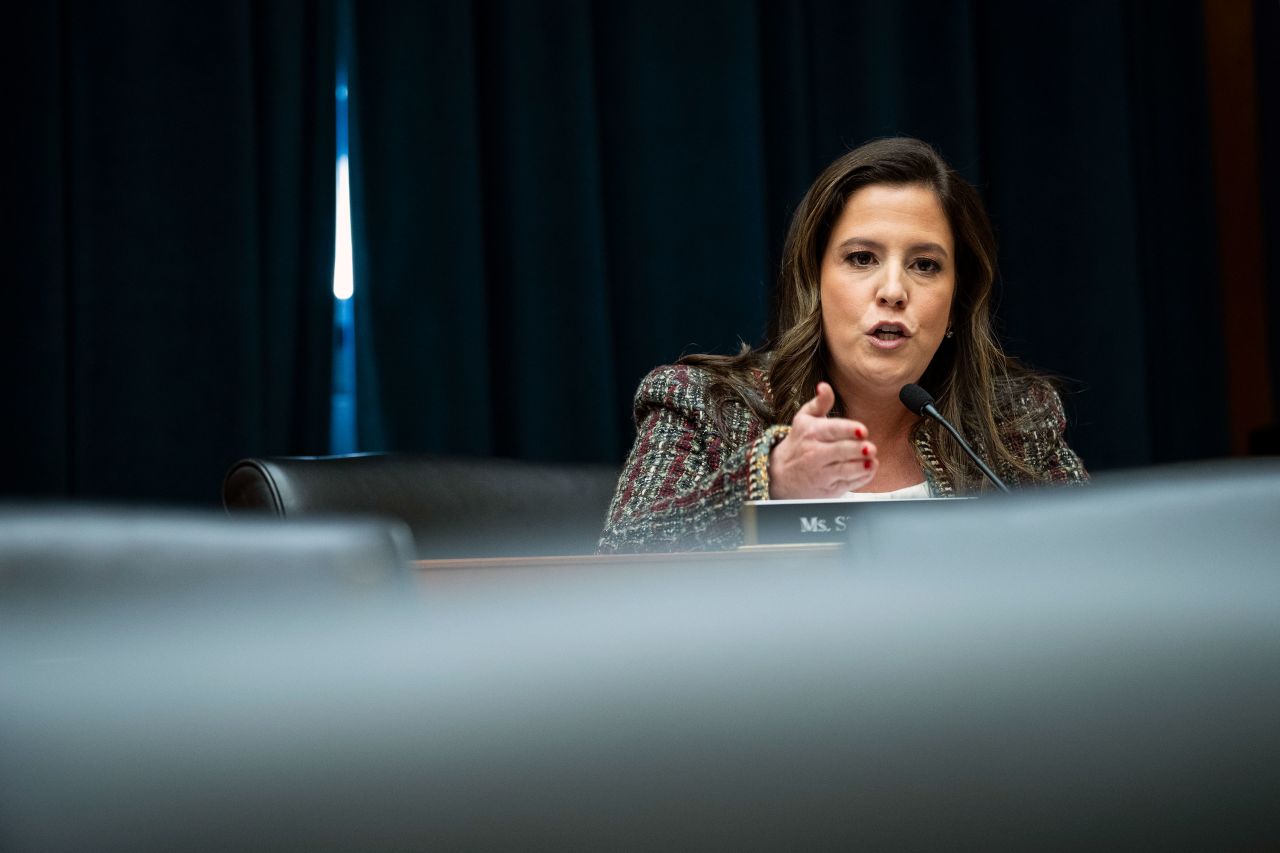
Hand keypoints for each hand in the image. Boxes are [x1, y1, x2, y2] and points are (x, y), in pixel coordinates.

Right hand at [767, 382, 876, 498]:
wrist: (779, 473)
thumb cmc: (799, 442)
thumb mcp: (804, 419)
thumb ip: (819, 403)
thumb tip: (824, 386)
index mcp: (811, 432)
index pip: (832, 430)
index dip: (848, 430)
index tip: (862, 431)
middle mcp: (814, 453)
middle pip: (840, 451)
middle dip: (857, 450)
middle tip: (870, 448)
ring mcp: (821, 473)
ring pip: (844, 470)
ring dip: (860, 467)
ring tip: (871, 462)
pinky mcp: (828, 489)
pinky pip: (847, 484)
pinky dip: (860, 478)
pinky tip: (868, 470)